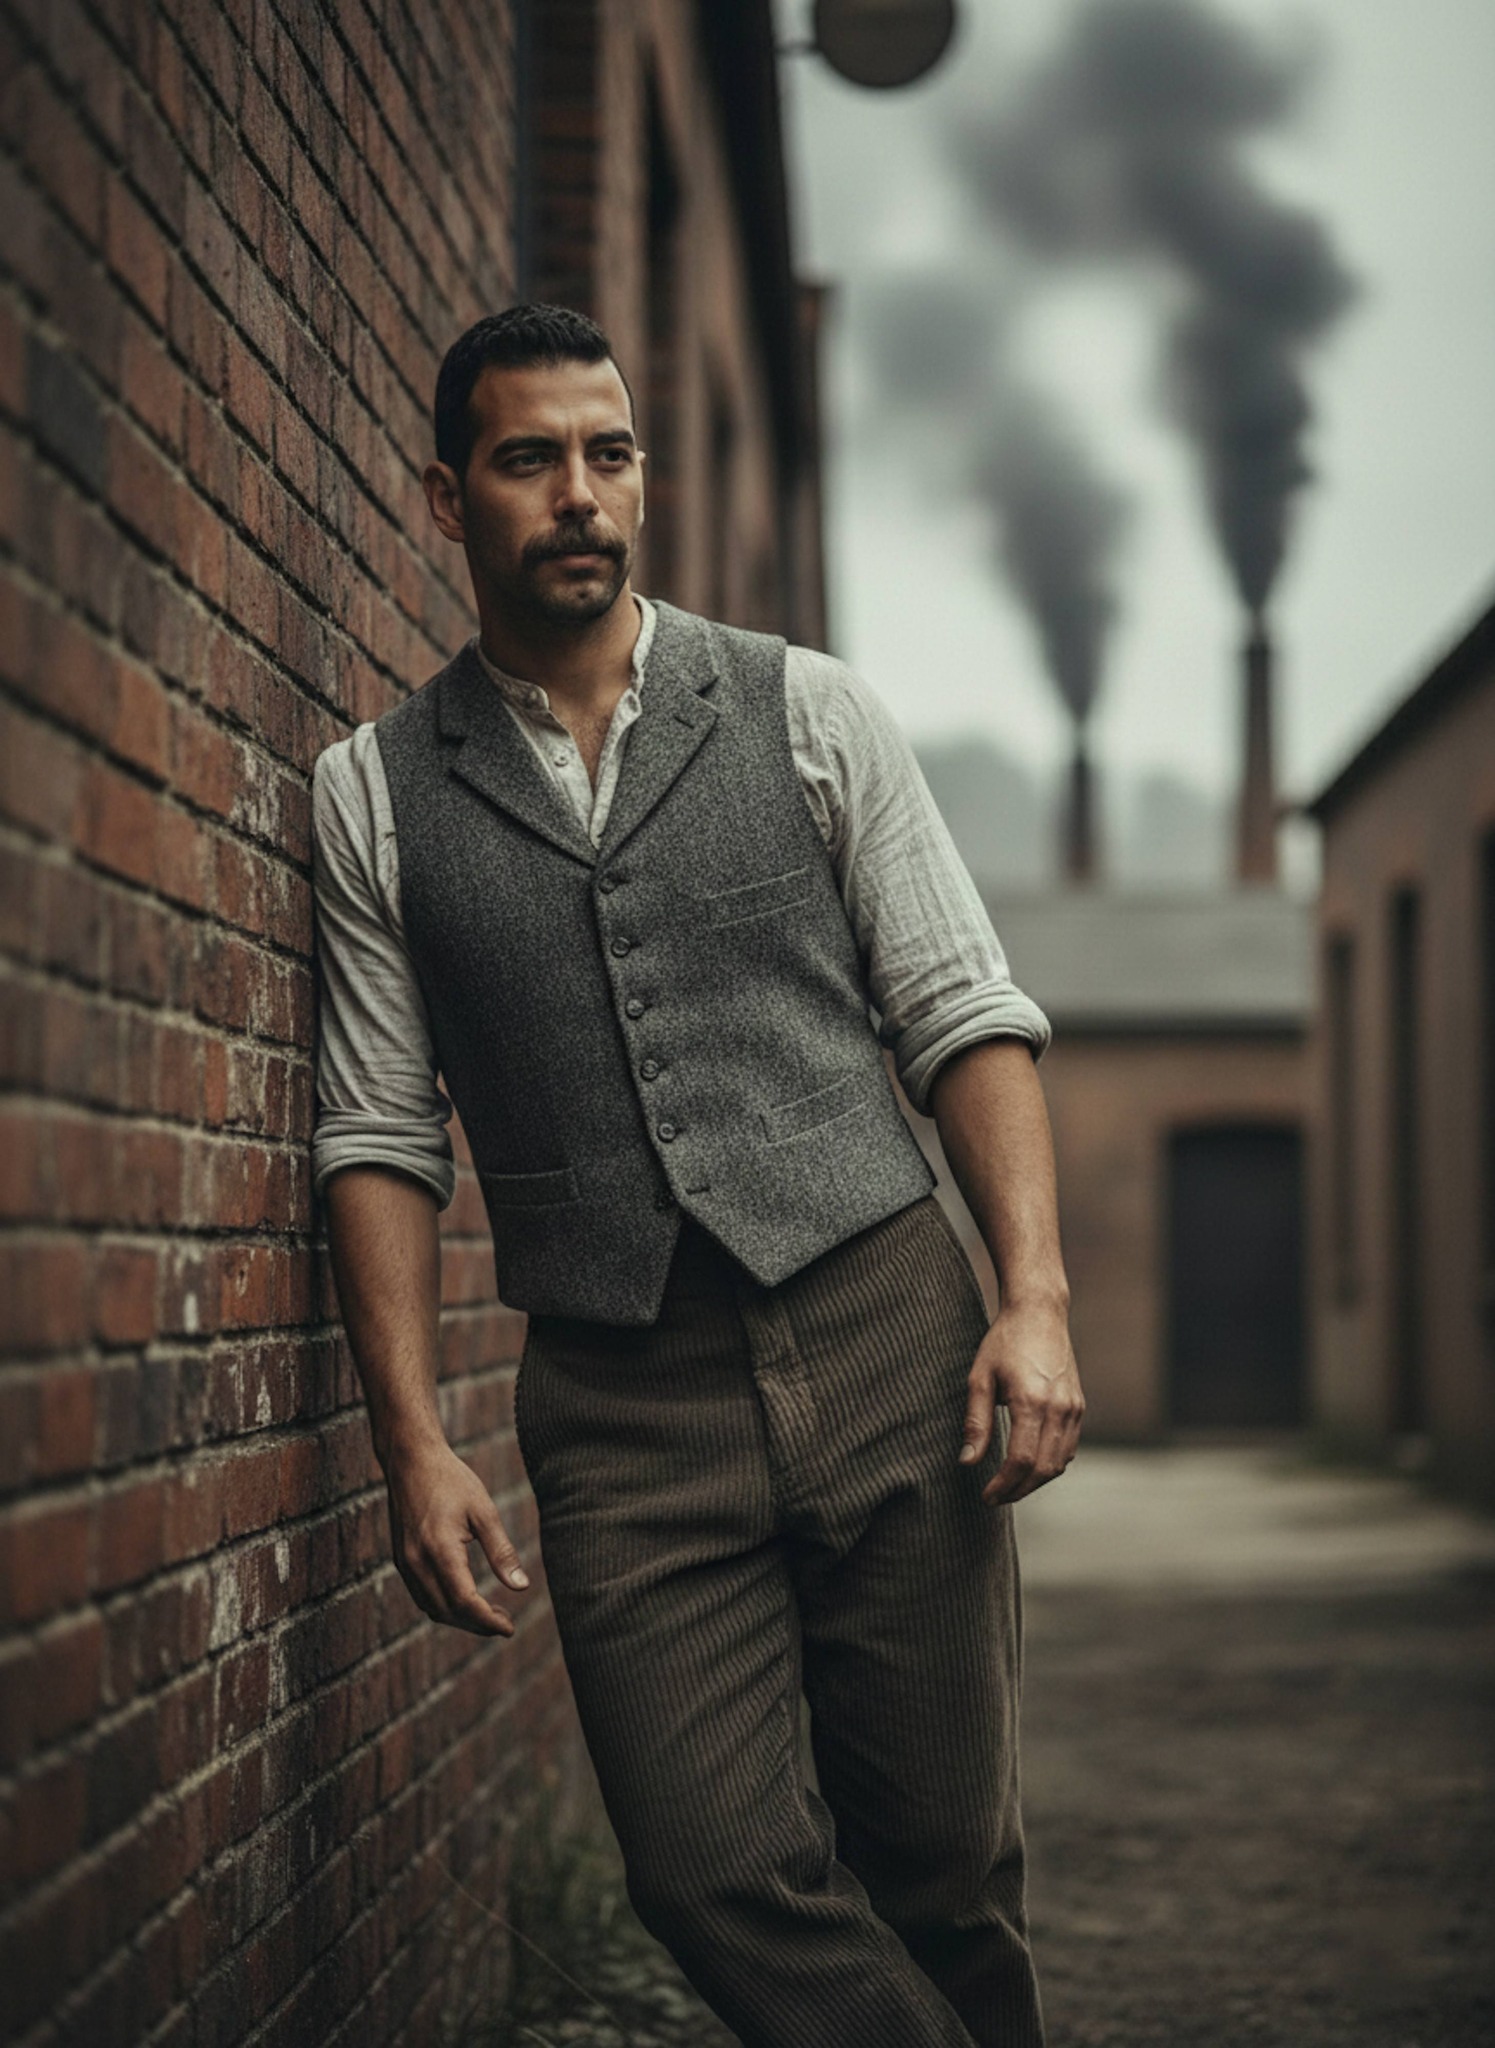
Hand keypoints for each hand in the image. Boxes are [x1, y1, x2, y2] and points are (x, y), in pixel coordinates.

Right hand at [384, 1437, 530, 1635]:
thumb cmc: (451, 1480)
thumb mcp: (484, 1511)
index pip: (465, 1602)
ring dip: (460, 1618)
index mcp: (440, 1550)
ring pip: (432, 1608)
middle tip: (505, 1622)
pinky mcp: (400, 1560)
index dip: (488, 1621)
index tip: (510, 1628)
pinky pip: (421, 1596)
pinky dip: (443, 1606)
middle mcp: (416, 1563)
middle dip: (478, 1624)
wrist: (410, 1460)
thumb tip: (522, 1587)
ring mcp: (404, 1563)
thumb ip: (502, 1551)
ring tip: (489, 1613)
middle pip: (448, 1612)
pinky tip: (464, 1598)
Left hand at [959, 1300, 1084, 1504]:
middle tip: (995, 1497)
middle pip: (1043, 1469)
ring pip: (1060, 1463)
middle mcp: (1058, 1408)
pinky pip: (1069, 1448)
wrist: (1039, 1313)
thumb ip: (975, 1422)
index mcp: (1031, 1401)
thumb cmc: (1004, 1342)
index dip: (1003, 1485)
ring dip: (1035, 1481)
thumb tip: (967, 1462)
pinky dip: (1051, 1464)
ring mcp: (1073, 1408)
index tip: (986, 1496)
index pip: (1021, 1461)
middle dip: (1018, 1490)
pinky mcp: (1079, 1406)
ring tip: (1010, 1485)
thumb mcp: (980, 1378)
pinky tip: (1030, 1464)